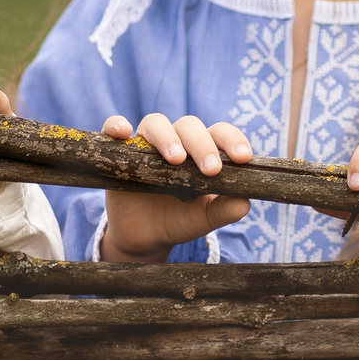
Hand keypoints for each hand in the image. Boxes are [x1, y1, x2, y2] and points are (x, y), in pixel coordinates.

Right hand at [95, 112, 253, 263]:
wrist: (146, 236)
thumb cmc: (180, 219)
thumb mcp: (204, 219)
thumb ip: (224, 209)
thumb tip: (245, 204)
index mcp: (203, 150)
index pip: (219, 133)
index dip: (233, 140)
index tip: (243, 158)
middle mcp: (176, 140)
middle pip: (190, 126)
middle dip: (203, 145)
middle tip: (211, 169)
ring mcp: (146, 143)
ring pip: (156, 123)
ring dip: (167, 137)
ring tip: (176, 160)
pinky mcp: (119, 150)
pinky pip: (113, 128)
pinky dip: (116, 125)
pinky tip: (124, 132)